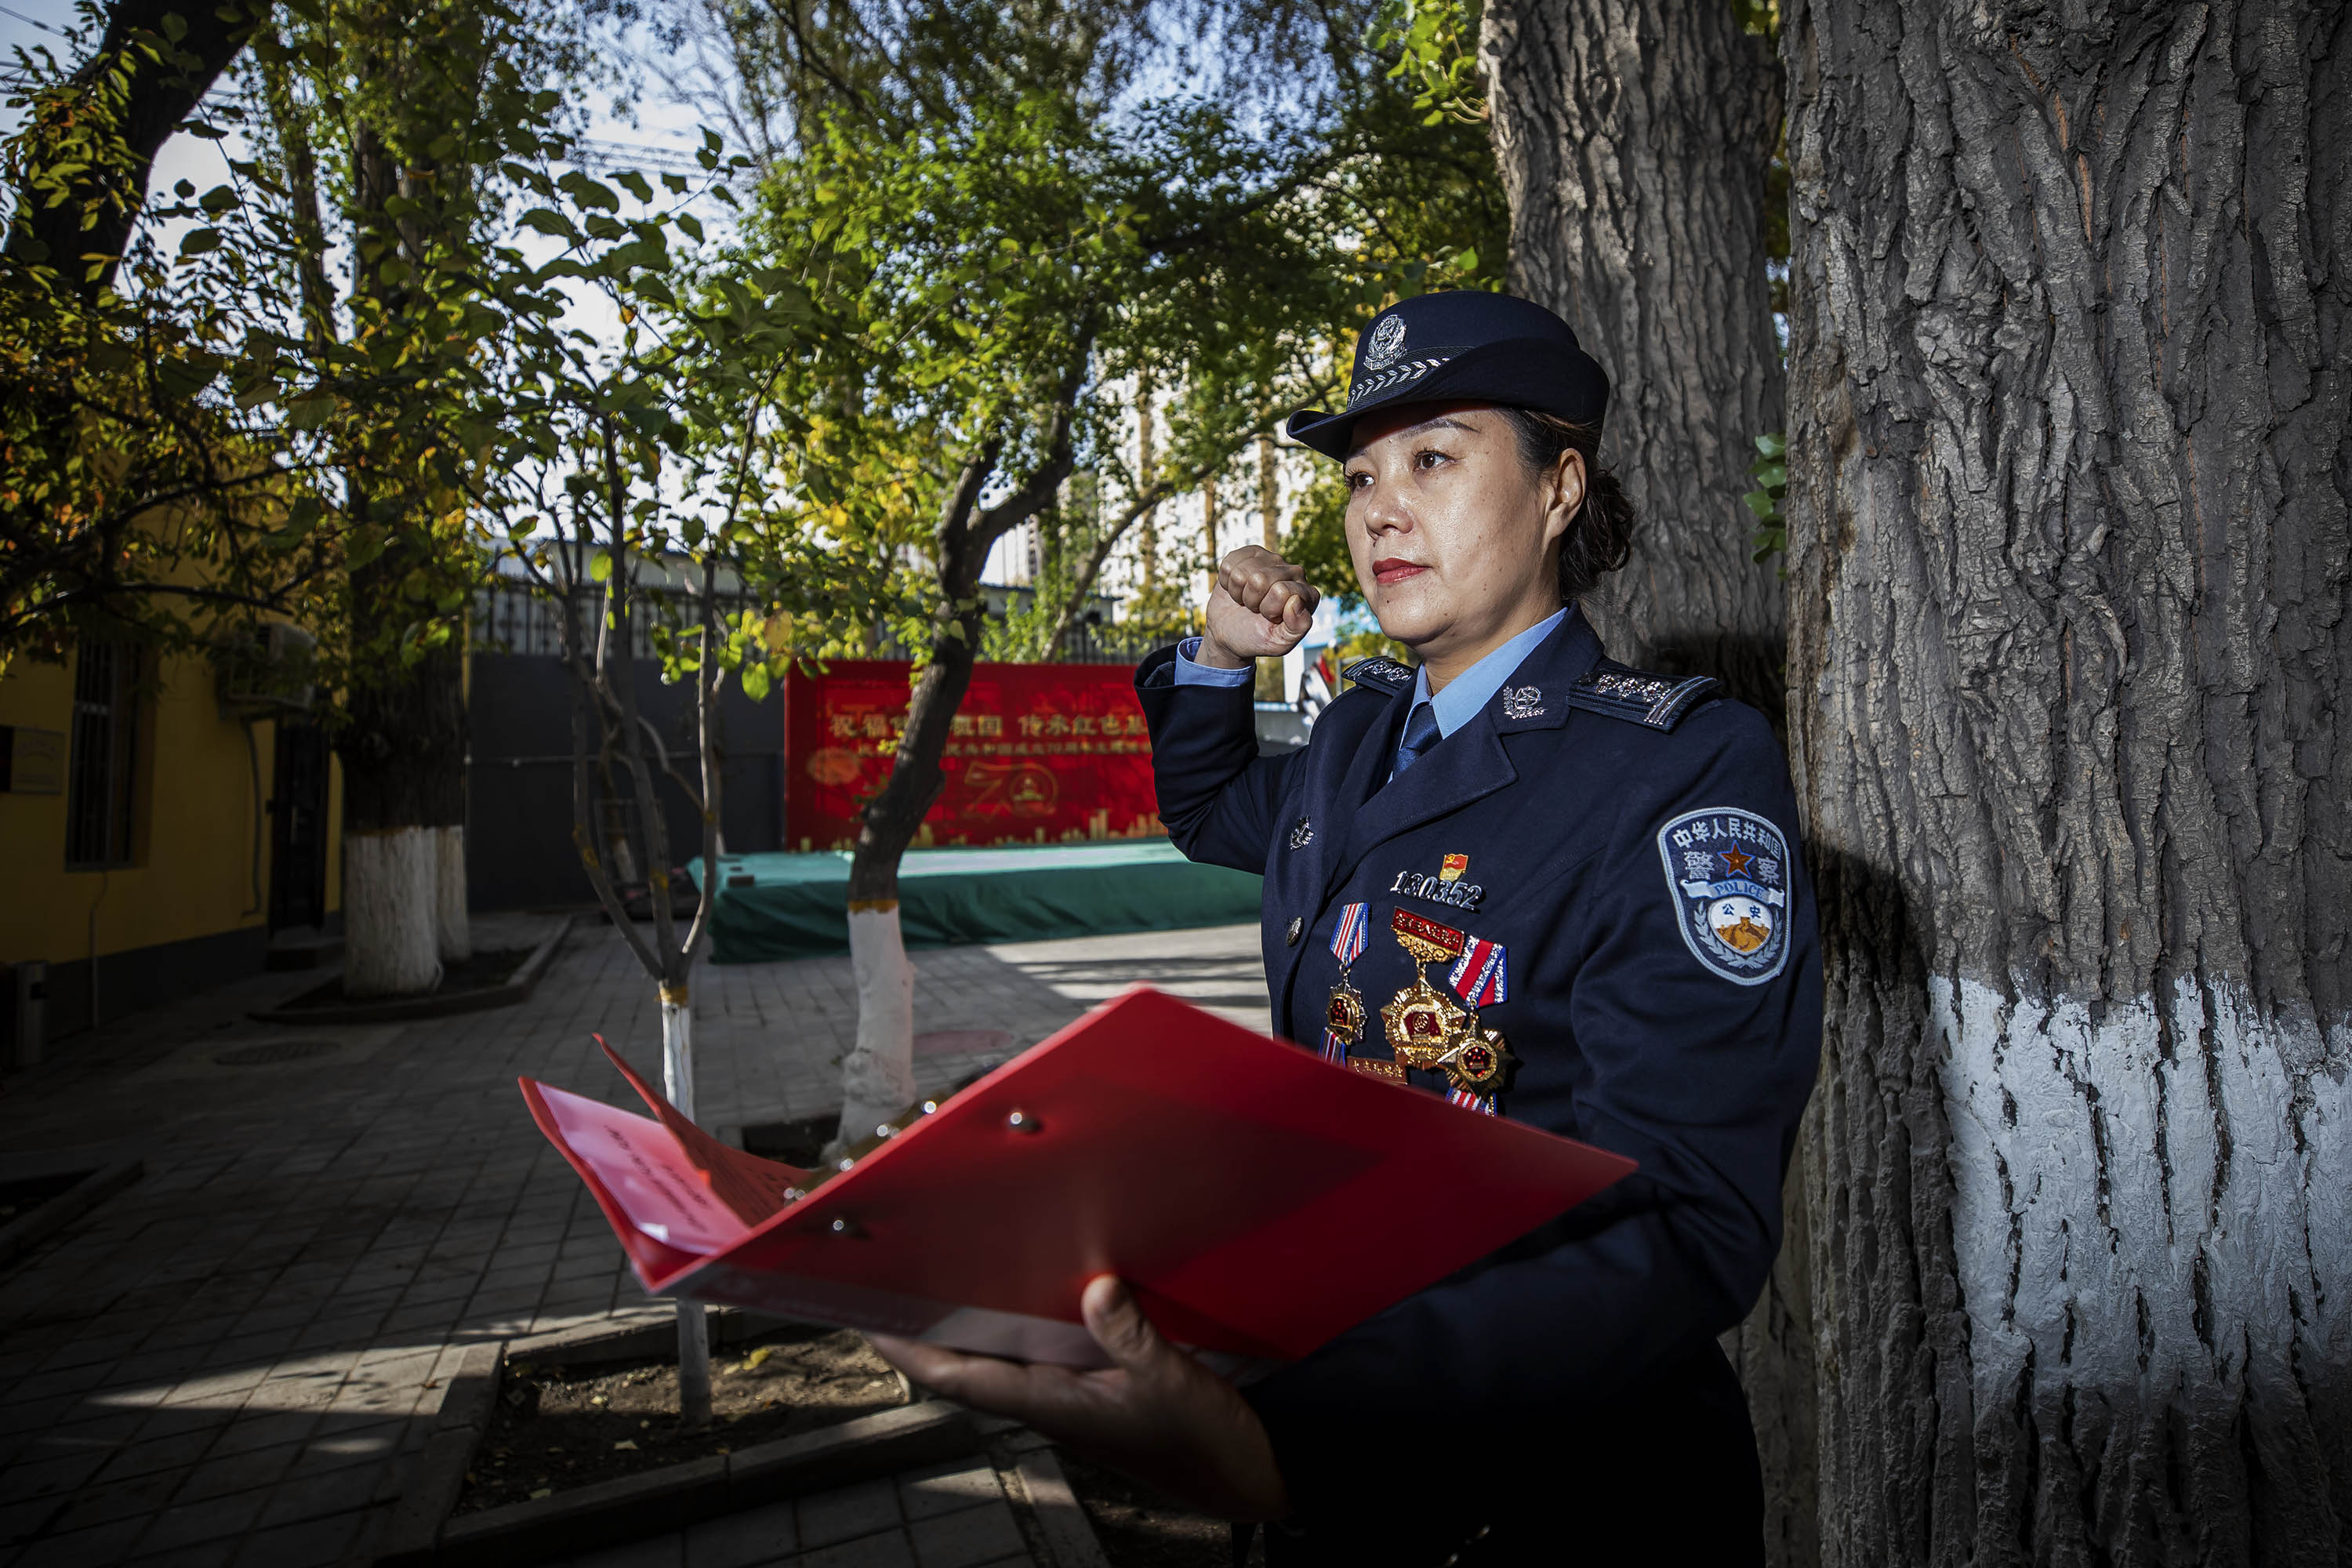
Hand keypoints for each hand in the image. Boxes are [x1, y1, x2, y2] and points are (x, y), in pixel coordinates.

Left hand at [869, 1275, 1289, 1520]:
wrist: (1250, 1479)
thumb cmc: (1208, 1445)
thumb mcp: (1175, 1384)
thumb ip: (1133, 1335)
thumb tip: (1097, 1285)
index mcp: (1056, 1407)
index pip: (963, 1378)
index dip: (912, 1352)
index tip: (869, 1320)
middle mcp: (1053, 1404)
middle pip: (971, 1366)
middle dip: (929, 1330)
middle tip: (893, 1281)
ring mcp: (1073, 1400)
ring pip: (1005, 1360)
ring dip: (971, 1326)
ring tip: (942, 1278)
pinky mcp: (1097, 1392)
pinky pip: (1042, 1356)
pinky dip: (1021, 1325)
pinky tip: (1027, 1292)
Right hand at [1201, 547, 1318, 664]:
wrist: (1232, 633)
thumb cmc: (1258, 638)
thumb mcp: (1280, 643)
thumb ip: (1297, 627)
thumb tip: (1295, 601)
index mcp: (1308, 595)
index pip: (1281, 591)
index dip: (1269, 609)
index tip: (1270, 618)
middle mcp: (1295, 572)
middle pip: (1260, 579)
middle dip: (1252, 600)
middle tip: (1256, 610)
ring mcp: (1273, 560)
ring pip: (1242, 572)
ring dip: (1240, 592)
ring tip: (1247, 600)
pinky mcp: (1252, 553)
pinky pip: (1229, 564)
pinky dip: (1227, 582)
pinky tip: (1238, 589)